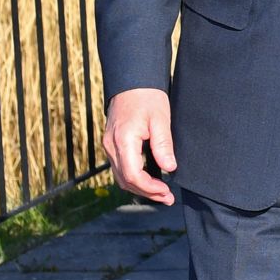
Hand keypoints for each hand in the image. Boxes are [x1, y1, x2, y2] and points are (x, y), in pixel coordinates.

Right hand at [103, 88, 177, 204]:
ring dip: (140, 187)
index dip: (150, 188)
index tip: (166, 191)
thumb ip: (163, 145)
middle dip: (146, 192)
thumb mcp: (160, 119)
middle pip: (125, 180)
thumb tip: (170, 168)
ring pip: (121, 176)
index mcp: (123, 141)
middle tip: (167, 198)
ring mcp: (109, 145)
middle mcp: (111, 146)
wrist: (131, 81)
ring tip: (161, 192)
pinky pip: (120, 167)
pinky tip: (149, 179)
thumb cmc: (147, 97)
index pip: (132, 175)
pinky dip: (134, 177)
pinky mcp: (112, 144)